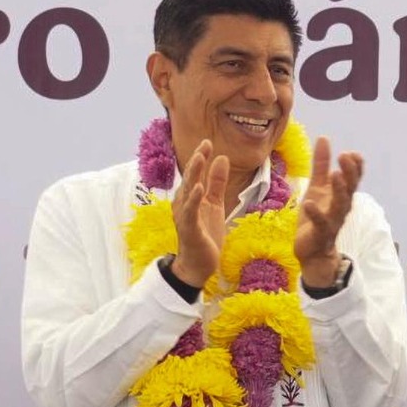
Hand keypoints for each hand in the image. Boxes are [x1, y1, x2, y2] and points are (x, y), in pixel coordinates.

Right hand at [169, 138, 232, 290]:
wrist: (198, 265)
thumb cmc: (205, 234)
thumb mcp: (215, 205)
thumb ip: (217, 183)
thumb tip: (222, 158)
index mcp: (191, 197)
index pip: (195, 173)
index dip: (201, 158)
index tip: (208, 142)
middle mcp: (184, 204)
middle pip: (190, 178)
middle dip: (197, 161)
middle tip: (205, 144)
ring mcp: (185, 216)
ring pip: (188, 191)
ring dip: (194, 174)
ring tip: (200, 158)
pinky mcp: (189, 229)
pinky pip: (190, 212)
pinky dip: (193, 199)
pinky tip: (198, 188)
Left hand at [295, 138, 364, 284]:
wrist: (312, 251)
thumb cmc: (316, 216)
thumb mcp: (317, 187)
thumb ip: (321, 164)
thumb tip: (324, 138)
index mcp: (341, 196)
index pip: (353, 179)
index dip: (355, 167)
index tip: (353, 154)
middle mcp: (341, 208)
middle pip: (350, 189)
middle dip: (350, 173)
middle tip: (346, 156)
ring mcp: (332, 221)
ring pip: (340, 205)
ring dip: (339, 190)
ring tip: (335, 174)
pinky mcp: (320, 234)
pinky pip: (320, 224)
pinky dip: (316, 214)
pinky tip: (309, 203)